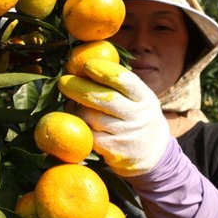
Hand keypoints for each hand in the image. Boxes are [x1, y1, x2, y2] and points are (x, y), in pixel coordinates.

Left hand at [58, 59, 169, 176]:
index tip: (86, 65)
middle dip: (78, 88)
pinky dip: (80, 126)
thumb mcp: (139, 98)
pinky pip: (89, 135)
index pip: (124, 80)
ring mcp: (126, 135)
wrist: (154, 153)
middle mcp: (138, 116)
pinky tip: (77, 121)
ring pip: (91, 117)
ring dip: (76, 109)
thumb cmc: (137, 116)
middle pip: (103, 98)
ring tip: (71, 103)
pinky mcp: (114, 151)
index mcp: (145, 98)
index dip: (103, 71)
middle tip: (62, 81)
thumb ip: (119, 84)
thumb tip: (86, 65)